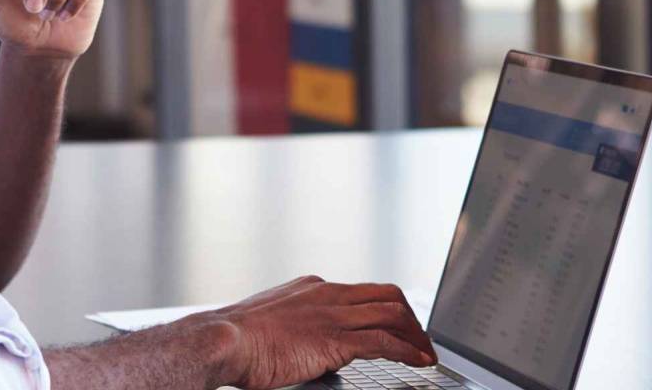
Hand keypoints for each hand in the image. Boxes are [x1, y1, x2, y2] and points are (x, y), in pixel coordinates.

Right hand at [187, 275, 436, 388]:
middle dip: (411, 317)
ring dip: (416, 335)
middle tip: (422, 339)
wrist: (223, 341)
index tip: (399, 324)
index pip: (362, 291)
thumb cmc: (235, 339)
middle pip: (387, 295)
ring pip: (392, 314)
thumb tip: (303, 347)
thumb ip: (293, 328)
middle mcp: (327, 294)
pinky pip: (384, 341)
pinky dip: (408, 351)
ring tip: (428, 353)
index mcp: (312, 288)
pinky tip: (419, 361)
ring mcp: (332, 314)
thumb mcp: (269, 323)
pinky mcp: (335, 339)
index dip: (388, 307)